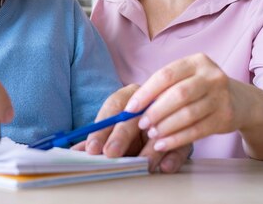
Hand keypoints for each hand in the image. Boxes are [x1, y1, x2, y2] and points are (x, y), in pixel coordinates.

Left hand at [72, 84, 190, 172]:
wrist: (159, 117)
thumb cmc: (130, 125)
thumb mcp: (112, 129)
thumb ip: (96, 139)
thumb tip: (76, 151)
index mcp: (129, 95)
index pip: (113, 108)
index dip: (101, 130)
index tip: (93, 149)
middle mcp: (149, 100)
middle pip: (134, 117)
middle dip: (121, 137)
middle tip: (111, 154)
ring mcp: (169, 113)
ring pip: (160, 129)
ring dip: (150, 150)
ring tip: (141, 164)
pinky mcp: (186, 130)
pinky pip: (183, 143)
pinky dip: (173, 156)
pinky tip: (164, 167)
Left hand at [124, 52, 244, 154]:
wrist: (240, 101)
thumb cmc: (201, 89)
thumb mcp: (186, 79)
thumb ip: (163, 89)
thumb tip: (133, 107)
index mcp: (197, 61)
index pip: (166, 75)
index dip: (146, 93)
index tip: (130, 108)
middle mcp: (212, 76)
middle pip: (178, 95)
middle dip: (156, 111)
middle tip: (142, 124)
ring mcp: (222, 96)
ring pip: (188, 114)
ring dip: (166, 127)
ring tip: (152, 135)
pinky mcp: (226, 117)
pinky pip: (197, 130)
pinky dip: (177, 139)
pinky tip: (163, 144)